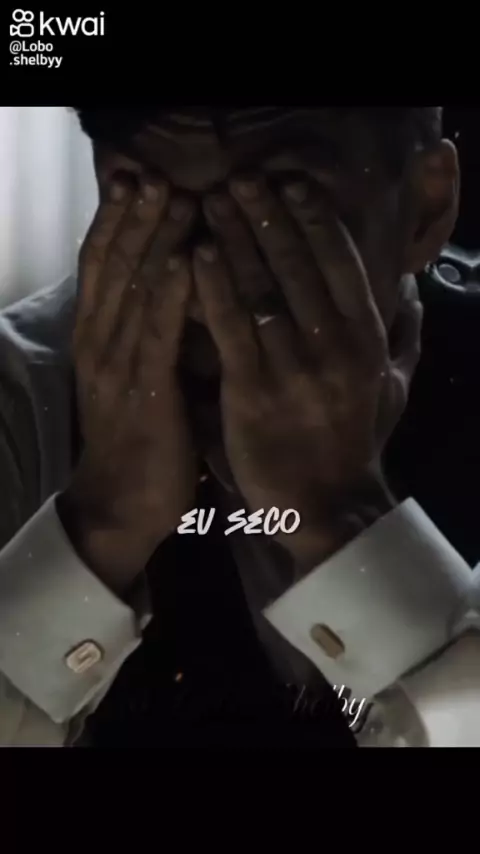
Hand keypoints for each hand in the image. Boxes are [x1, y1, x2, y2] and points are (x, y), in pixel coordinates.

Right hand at [61, 174, 196, 591]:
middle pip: (115, 267)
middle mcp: (101, 343)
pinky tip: (180, 260)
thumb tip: (184, 291)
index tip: (136, 183)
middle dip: (135, 218)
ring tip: (171, 196)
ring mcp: (118, 366)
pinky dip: (166, 294)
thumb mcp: (139, 376)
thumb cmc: (141, 437)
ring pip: (132, 291)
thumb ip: (153, 336)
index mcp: (100, 338)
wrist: (123, 501)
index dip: (117, 222)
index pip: (104, 267)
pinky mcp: (145, 393)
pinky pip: (155, 335)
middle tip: (154, 175)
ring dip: (152, 240)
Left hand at [194, 177, 421, 569]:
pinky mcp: (252, 393)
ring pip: (262, 291)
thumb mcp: (393, 387)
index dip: (315, 221)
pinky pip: (230, 330)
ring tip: (213, 206)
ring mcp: (293, 369)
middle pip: (297, 267)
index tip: (293, 187)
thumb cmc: (356, 441)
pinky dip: (213, 290)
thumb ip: (404, 335)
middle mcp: (334, 347)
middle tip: (241, 182)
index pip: (341, 266)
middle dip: (267, 218)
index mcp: (367, 341)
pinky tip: (196, 258)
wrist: (326, 504)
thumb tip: (408, 290)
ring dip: (236, 242)